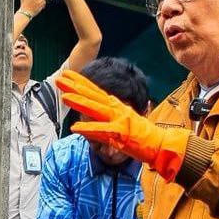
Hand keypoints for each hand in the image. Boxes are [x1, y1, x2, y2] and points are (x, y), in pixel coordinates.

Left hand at [56, 70, 184, 180]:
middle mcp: (116, 109)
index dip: (80, 82)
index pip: (94, 91)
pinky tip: (76, 128)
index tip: (66, 75)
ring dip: (80, 102)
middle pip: (92, 96)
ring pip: (95, 109)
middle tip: (59, 79)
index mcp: (115, 105)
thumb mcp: (119, 123)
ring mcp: (118, 120)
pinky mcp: (121, 134)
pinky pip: (102, 131)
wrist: (159, 143)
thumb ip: (104, 119)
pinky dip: (89, 129)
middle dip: (74, 87)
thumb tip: (88, 118)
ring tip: (64, 97)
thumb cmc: (139, 135)